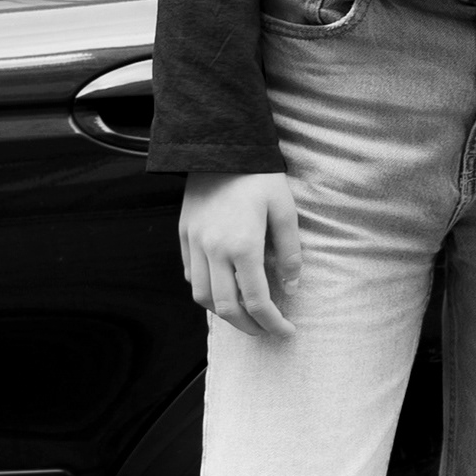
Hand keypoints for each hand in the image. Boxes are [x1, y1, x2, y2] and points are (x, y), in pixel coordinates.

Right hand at [180, 169, 299, 337]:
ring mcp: (194, 242)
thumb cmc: (259, 175)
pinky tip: (221, 288)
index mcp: (242, 245)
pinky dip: (205, 290)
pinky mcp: (184, 234)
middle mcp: (213, 250)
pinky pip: (189, 274)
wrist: (220, 144)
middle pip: (226, 307)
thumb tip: (290, 288)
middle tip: (265, 331)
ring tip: (243, 314)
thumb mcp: (285, 210)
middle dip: (248, 327)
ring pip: (201, 296)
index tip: (286, 332)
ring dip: (223, 312)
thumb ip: (289, 253)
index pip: (256, 301)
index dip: (272, 323)